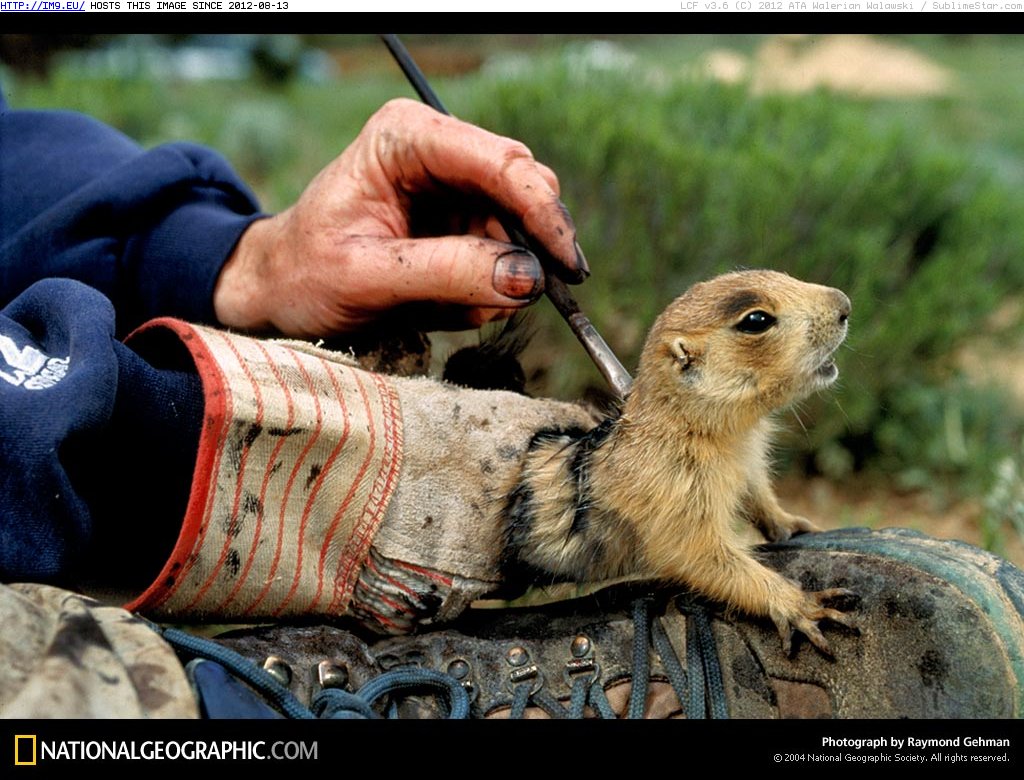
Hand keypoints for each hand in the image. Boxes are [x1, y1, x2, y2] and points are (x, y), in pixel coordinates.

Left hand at [213, 98, 587, 336]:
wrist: (281, 291)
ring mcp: (454, 189)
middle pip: (524, 191)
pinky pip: (504, 260)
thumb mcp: (366, 277)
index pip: (500, 163)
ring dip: (498, 281)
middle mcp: (439, 153)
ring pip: (520, 233)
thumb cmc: (304, 274)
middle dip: (525, 251)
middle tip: (507, 301)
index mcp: (407, 138)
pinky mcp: (461, 223)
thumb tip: (528, 278)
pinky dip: (485, 292)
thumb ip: (447, 274)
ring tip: (439, 307)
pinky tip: (439, 304)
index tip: (567, 265)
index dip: (542, 212)